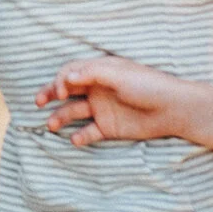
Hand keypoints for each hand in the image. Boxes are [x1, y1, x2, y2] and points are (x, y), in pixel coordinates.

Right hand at [35, 54, 193, 145]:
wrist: (174, 109)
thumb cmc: (148, 85)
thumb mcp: (119, 74)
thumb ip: (91, 73)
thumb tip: (66, 77)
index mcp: (99, 72)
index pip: (71, 73)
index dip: (60, 80)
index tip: (61, 92)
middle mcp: (97, 89)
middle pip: (67, 91)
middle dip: (50, 95)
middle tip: (38, 103)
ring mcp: (102, 109)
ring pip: (73, 113)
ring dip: (60, 117)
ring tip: (51, 125)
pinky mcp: (109, 128)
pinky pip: (89, 132)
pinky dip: (80, 136)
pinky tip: (75, 139)